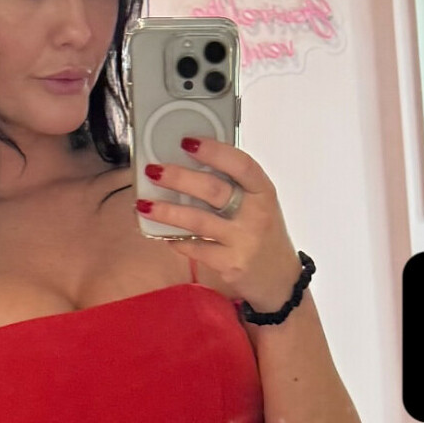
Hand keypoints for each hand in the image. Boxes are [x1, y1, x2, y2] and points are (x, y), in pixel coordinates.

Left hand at [137, 136, 301, 313]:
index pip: (241, 164)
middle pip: (213, 190)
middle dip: (179, 178)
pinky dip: (177, 239)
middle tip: (154, 170)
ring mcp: (243, 242)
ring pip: (198, 220)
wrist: (279, 280)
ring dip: (167, 211)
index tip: (187, 142)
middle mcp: (256, 215)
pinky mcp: (230, 265)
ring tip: (144, 204)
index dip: (214, 151)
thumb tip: (191, 165)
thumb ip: (234, 187)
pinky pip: (196, 248)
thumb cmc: (263, 235)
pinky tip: (163, 233)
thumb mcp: (259, 205)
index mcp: (264, 192)